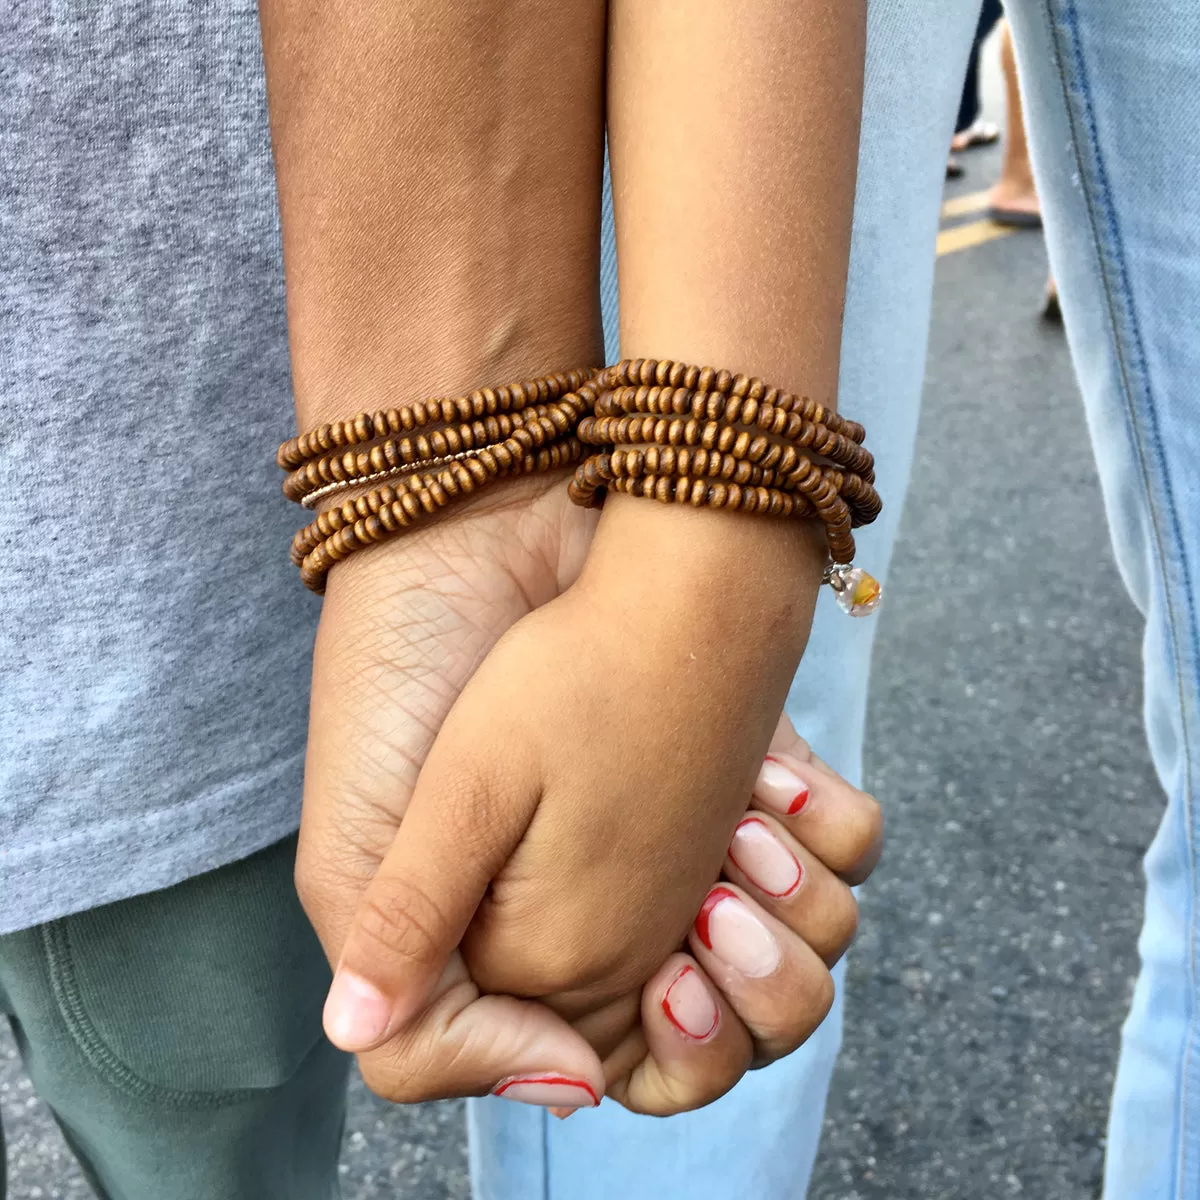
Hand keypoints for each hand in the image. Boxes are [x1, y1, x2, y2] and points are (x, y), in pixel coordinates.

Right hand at [297, 478, 878, 1112]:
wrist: (475, 539)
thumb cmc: (412, 691)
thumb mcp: (369, 859)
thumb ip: (428, 1003)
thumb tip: (562, 1092)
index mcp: (557, 947)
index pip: (657, 1066)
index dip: (687, 1056)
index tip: (670, 985)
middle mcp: (642, 898)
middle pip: (762, 1019)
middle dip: (765, 995)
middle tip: (712, 912)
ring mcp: (703, 830)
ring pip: (816, 939)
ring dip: (800, 909)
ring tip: (742, 828)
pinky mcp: (751, 761)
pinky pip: (847, 840)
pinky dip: (828, 829)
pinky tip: (771, 778)